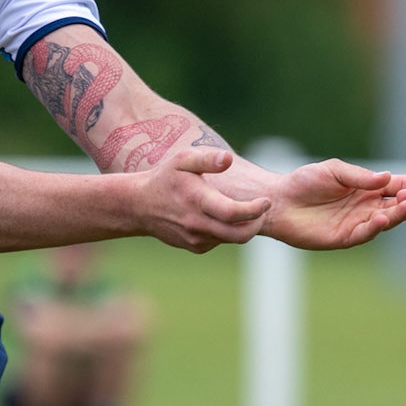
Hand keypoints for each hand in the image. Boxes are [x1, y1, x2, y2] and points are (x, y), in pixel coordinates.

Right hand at [138, 149, 271, 253]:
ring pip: (231, 238)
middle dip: (256, 224)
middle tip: (261, 210)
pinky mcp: (196, 247)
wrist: (139, 206)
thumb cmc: (165, 178)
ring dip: (242, 227)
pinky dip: (227, 231)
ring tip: (243, 209)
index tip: (266, 201)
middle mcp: (197, 224)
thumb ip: (207, 159)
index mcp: (197, 201)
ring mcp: (196, 239)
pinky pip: (220, 241)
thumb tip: (228, 158)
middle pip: (239, 235)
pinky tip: (220, 217)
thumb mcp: (182, 160)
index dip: (255, 210)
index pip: (233, 213)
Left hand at [266, 161, 405, 250]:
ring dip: (396, 215)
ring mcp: (355, 223)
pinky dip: (374, 227)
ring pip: (383, 221)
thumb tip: (387, 177)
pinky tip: (380, 219)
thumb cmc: (305, 182)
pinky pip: (363, 234)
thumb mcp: (334, 170)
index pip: (395, 186)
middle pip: (393, 206)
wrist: (278, 201)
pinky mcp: (342, 238)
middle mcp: (364, 206)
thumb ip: (360, 176)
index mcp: (365, 188)